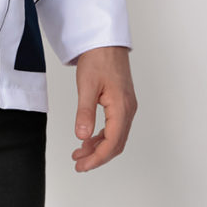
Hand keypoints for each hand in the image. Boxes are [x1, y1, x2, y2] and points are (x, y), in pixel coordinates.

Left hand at [71, 45, 136, 171]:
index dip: (97, 158)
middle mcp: (128, 109)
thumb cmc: (98, 58)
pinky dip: (102, 136)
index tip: (82, 165)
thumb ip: (85, 112)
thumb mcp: (86, 86)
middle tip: (79, 163)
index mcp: (121, 108)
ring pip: (116, 136)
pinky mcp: (121, 102)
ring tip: (80, 152)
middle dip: (98, 156)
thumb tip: (82, 136)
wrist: (105, 41)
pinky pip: (115, 126)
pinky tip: (89, 137)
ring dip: (99, 147)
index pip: (112, 143)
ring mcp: (126, 106)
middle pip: (116, 144)